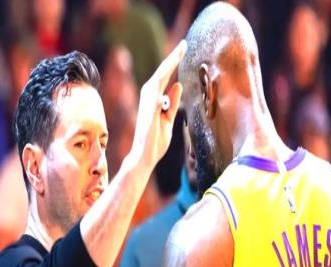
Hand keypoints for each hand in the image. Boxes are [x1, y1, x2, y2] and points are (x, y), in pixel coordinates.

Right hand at [132, 40, 186, 167]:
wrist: (145, 157)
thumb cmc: (155, 141)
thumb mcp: (168, 119)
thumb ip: (172, 103)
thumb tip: (178, 85)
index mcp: (153, 100)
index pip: (164, 79)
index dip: (173, 65)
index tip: (183, 51)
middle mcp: (148, 98)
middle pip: (162, 74)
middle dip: (173, 59)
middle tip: (184, 45)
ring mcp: (147, 102)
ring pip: (159, 77)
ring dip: (170, 63)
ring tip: (181, 50)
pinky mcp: (149, 109)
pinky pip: (158, 89)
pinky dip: (165, 77)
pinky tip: (173, 66)